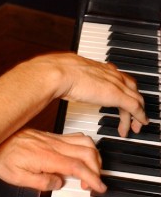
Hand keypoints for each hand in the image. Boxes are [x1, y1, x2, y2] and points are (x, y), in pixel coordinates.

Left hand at [0, 128, 105, 191]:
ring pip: (85, 141)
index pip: (77, 167)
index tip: (99, 187)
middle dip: (97, 168)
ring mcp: (55, 138)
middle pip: (87, 152)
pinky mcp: (53, 136)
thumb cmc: (4, 157)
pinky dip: (86, 147)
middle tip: (93, 182)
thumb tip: (59, 184)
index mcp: (47, 157)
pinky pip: (77, 137)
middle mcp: (54, 145)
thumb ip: (41, 182)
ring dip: (94, 156)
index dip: (92, 178)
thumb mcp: (17, 178)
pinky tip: (83, 155)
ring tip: (91, 169)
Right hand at [28, 53, 148, 136]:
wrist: (59, 73)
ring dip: (137, 115)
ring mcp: (115, 84)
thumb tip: (68, 86)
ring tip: (135, 127)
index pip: (122, 79)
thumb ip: (75, 81)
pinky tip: (139, 125)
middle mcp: (112, 74)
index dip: (126, 92)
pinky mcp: (115, 95)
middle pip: (133, 89)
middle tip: (135, 116)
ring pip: (136, 100)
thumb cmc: (60, 73)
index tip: (124, 101)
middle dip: (137, 104)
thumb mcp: (71, 76)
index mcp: (102, 69)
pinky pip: (134, 108)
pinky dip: (139, 117)